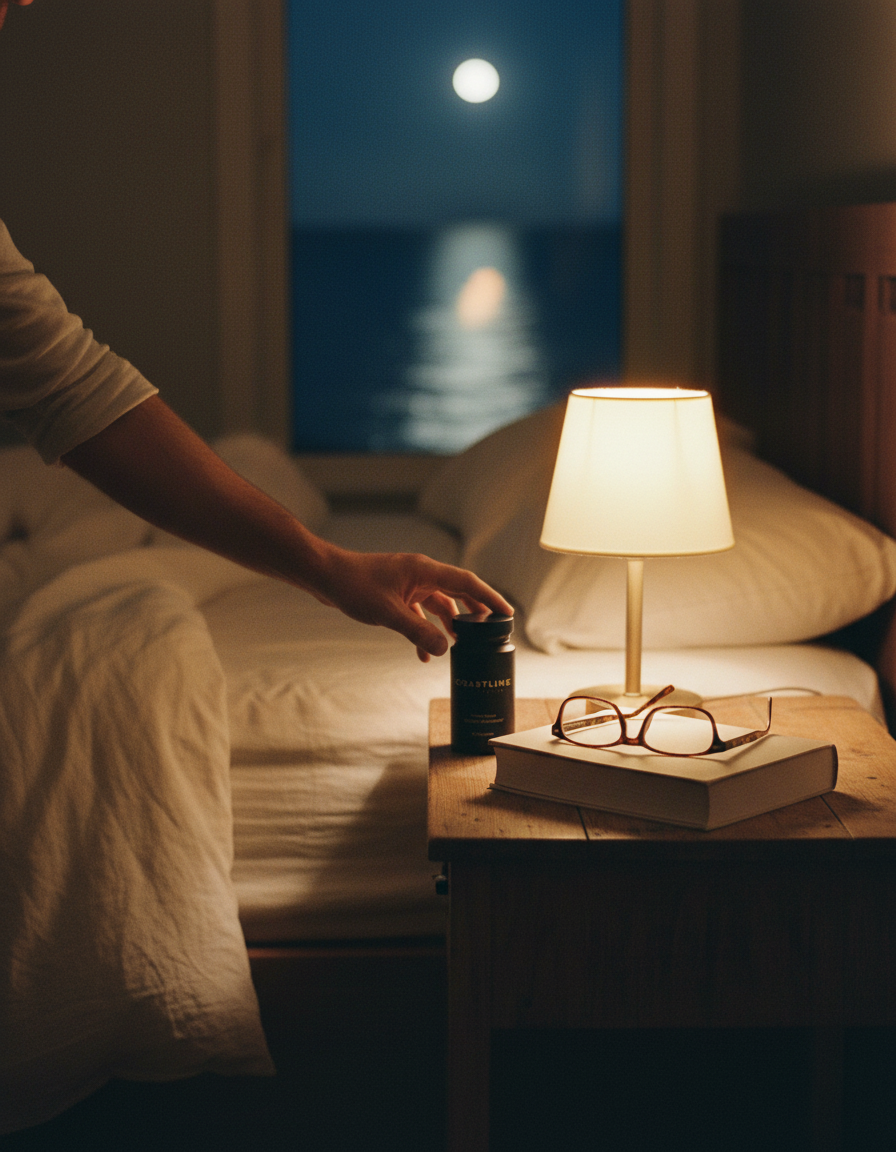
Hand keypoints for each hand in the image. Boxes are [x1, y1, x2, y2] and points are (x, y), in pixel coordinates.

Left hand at [306, 541, 513, 661]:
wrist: (325, 576)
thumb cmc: (354, 586)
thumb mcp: (388, 614)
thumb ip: (418, 632)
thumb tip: (445, 649)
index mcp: (425, 570)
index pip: (467, 583)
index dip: (490, 598)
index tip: (507, 614)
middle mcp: (421, 574)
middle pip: (458, 592)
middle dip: (474, 614)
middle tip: (491, 632)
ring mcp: (409, 583)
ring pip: (439, 604)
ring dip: (449, 625)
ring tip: (461, 647)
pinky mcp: (397, 593)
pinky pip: (420, 612)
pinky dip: (425, 630)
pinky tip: (425, 653)